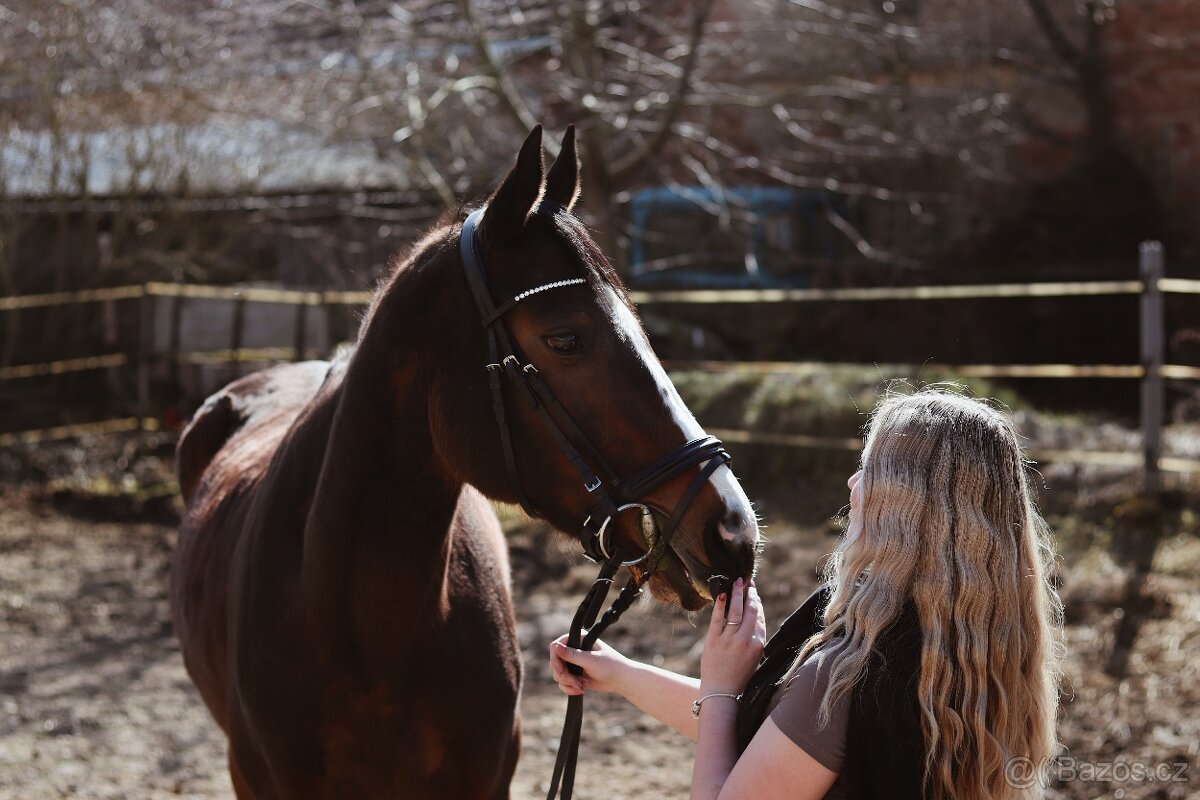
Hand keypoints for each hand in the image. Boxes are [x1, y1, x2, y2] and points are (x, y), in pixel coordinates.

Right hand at [548, 635, 630, 695]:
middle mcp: (573, 649)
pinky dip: (569, 688)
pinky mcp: (574, 674)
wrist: (621, 680)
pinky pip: (563, 683)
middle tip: (575, 682)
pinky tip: (581, 690)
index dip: (555, 659)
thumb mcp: (590, 661)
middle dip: (563, 675)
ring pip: (558, 674)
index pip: (555, 646)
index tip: (561, 671)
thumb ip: (572, 655)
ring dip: (568, 683)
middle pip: (555, 662)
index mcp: (578, 639)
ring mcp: (573, 663)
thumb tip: (554, 646)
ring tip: (581, 686)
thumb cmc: (610, 666)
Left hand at [699, 577, 765, 694]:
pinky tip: (721, 593)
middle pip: (751, 611)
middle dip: (751, 594)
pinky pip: (717, 618)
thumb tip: (753, 619)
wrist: (722, 694)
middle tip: (749, 583)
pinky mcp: (713, 640)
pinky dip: (720, 605)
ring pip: (736, 610)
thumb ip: (754, 640)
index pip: (760, 618)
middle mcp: (745, 640)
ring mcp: (729, 639)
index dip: (758, 604)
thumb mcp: (754, 659)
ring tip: (737, 581)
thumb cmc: (739, 678)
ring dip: (738, 593)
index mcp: (758, 645)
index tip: (755, 594)